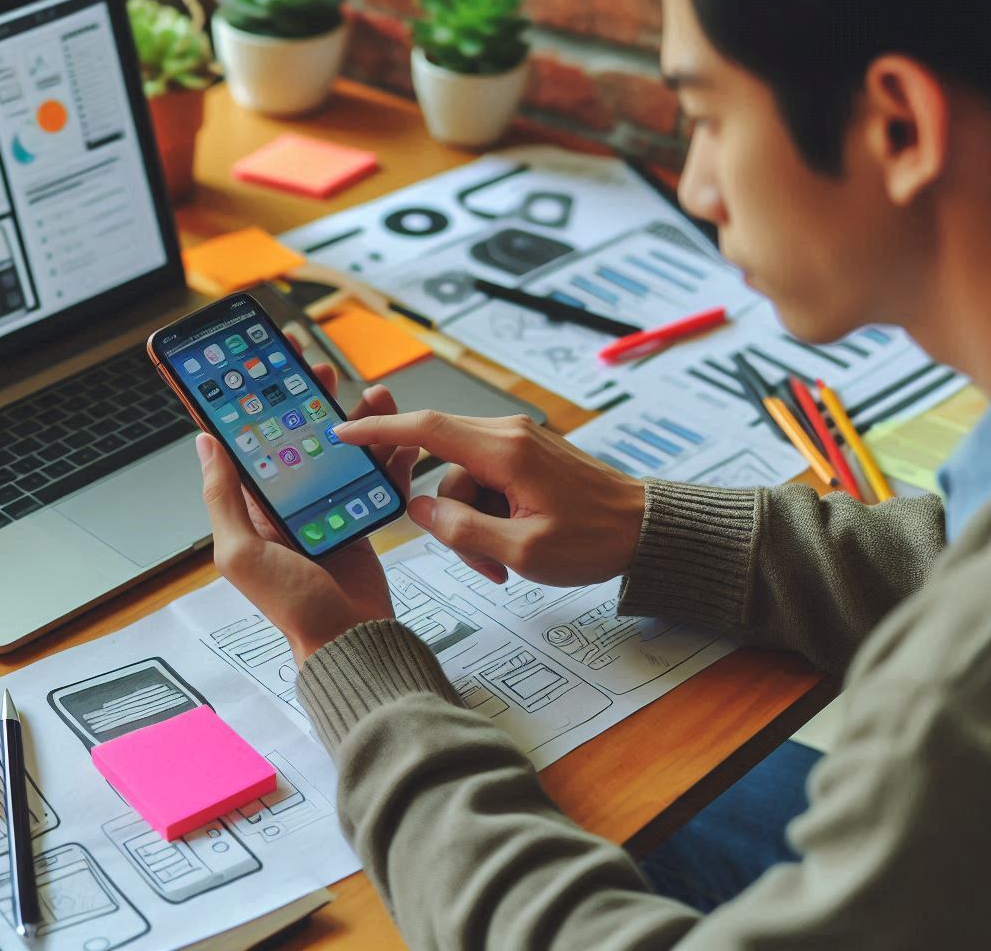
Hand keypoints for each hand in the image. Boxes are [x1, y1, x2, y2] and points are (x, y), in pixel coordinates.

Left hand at [197, 362, 419, 662]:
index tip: (256, 365)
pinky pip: (376, 475)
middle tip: (315, 368)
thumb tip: (205, 443)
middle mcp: (289, 502)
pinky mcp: (362, 515)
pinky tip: (399, 433)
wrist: (349, 640)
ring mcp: (328, 507)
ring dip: (355, 418)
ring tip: (369, 394)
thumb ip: (223, 497)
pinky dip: (389, 452)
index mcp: (254, 507)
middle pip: (298, 435)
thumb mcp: (241, 552)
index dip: (249, 403)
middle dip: (306, 398)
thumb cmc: (292, 607)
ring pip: (341, 448)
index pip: (247, 442)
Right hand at [332, 412, 645, 586]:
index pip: (425, 429)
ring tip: (506, 561)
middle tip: (481, 562)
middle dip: (449, 517)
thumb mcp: (523, 549)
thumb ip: (462, 528)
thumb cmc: (595, 540)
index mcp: (503, 451)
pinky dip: (490, 515)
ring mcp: (519, 443)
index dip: (379, 430)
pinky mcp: (527, 456)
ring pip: (463, 480)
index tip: (343, 432)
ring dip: (473, 524)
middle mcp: (508, 435)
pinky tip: (515, 543)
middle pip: (444, 467)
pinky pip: (486, 481)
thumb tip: (421, 510)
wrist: (646, 530)